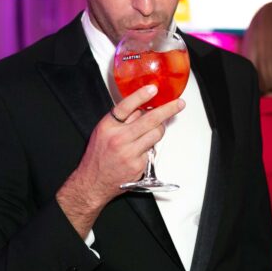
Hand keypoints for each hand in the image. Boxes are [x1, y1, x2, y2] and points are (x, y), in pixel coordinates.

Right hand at [61, 84, 185, 207]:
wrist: (93, 182)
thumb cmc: (98, 155)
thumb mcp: (103, 131)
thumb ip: (121, 119)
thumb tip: (143, 106)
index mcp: (108, 126)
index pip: (126, 106)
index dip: (141, 95)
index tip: (153, 88)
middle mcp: (119, 138)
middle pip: (150, 120)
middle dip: (168, 109)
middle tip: (179, 104)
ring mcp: (130, 153)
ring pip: (156, 134)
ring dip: (159, 129)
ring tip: (154, 129)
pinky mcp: (139, 165)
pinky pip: (152, 149)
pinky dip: (150, 146)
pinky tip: (140, 150)